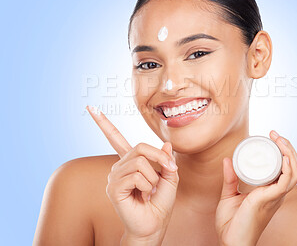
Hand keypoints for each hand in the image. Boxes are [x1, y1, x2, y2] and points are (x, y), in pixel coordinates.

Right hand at [86, 105, 178, 244]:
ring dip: (154, 177)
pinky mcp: (113, 188)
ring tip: (150, 190)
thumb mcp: (170, 178)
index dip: (104, 123)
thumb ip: (166, 161)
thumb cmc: (160, 203)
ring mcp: (114, 177)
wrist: (154, 224)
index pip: (114, 138)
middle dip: (159, 159)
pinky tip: (142, 196)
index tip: (91, 107)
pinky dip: (147, 186)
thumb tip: (166, 144)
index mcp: (129, 162)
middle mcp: (118, 167)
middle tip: (169, 171)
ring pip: (140, 162)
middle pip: (140, 147)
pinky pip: (136, 176)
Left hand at [215, 130, 296, 245]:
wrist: (231, 242)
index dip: (284, 152)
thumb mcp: (229, 196)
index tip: (272, 137)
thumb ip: (230, 179)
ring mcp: (275, 197)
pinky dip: (288, 168)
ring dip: (289, 153)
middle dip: (288, 148)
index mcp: (270, 192)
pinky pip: (285, 182)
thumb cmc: (232, 223)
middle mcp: (277, 194)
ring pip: (294, 172)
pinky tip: (283, 157)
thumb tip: (227, 160)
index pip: (286, 169)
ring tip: (279, 139)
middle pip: (294, 167)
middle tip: (275, 134)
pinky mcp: (269, 200)